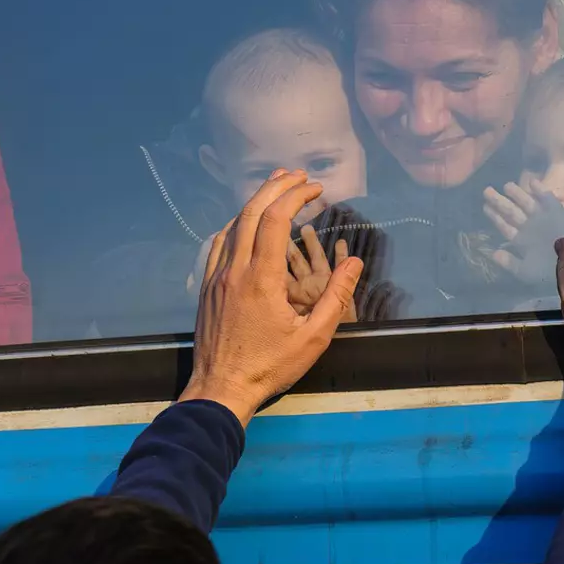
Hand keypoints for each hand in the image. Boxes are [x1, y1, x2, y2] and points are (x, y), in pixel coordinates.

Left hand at [180, 171, 362, 424]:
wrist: (220, 388)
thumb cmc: (270, 366)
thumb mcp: (314, 337)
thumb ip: (336, 297)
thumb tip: (355, 263)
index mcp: (262, 278)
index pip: (276, 219)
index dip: (296, 196)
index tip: (316, 188)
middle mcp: (235, 269)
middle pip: (252, 212)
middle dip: (275, 188)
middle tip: (297, 175)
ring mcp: (217, 277)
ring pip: (233, 225)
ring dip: (255, 202)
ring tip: (275, 188)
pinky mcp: (208, 288)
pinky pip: (220, 245)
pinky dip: (236, 224)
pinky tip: (245, 223)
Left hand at [482, 180, 563, 282]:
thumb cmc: (549, 271)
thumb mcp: (526, 271)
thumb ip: (509, 263)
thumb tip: (494, 253)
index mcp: (522, 240)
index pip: (505, 226)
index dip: (495, 217)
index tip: (485, 206)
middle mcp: (530, 227)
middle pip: (512, 212)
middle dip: (499, 201)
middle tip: (486, 191)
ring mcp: (543, 218)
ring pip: (526, 203)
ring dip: (517, 194)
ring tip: (506, 185)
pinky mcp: (557, 212)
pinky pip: (547, 199)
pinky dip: (541, 191)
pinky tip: (532, 183)